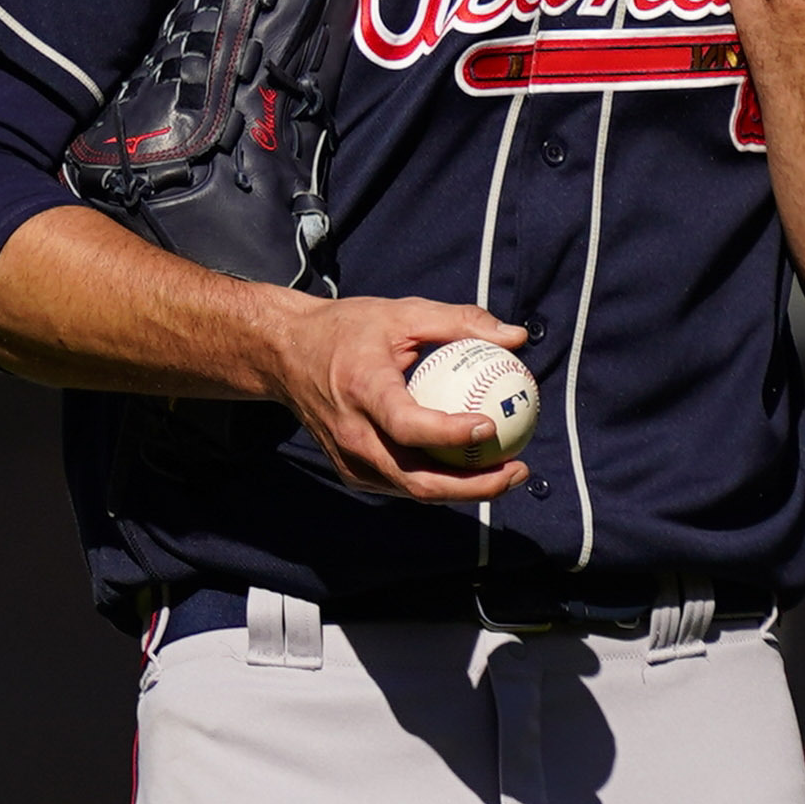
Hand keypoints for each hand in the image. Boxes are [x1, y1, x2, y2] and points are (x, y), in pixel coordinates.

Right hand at [264, 295, 530, 500]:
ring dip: (464, 491)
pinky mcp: (351, 471)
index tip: (489, 426)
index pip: (407, 425)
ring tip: (508, 473)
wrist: (286, 355)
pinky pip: (402, 484)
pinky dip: (440, 483)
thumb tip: (518, 337)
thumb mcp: (402, 312)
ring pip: (413, 489)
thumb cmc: (349, 329)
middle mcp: (353, 434)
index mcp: (362, 391)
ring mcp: (349, 460)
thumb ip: (460, 322)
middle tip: (517, 469)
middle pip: (416, 479)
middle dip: (473, 486)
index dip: (449, 434)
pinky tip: (475, 469)